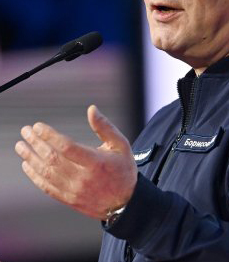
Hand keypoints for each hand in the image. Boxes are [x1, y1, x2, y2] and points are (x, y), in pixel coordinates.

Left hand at [15, 105, 137, 219]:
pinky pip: (47, 187)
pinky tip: (27, 164)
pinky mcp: (69, 199)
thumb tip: (91, 109)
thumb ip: (105, 127)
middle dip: (36, 143)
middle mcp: (83, 178)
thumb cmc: (123, 169)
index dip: (50, 135)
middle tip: (25, 131)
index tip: (38, 126)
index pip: (67, 147)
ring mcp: (74, 191)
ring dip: (30, 157)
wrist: (126, 202)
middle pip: (52, 158)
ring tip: (21, 145)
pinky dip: (34, 175)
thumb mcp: (121, 145)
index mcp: (96, 162)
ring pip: (46, 173)